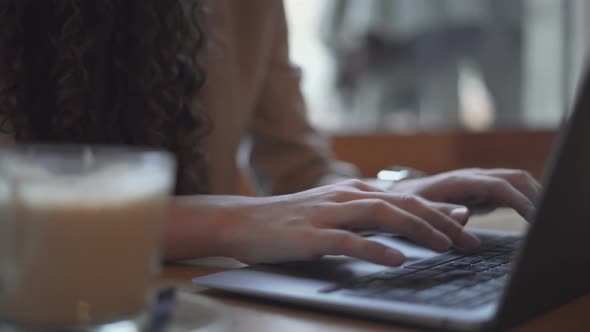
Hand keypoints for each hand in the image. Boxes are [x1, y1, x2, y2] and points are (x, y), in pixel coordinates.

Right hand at [164, 180, 479, 266]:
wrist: (241, 221)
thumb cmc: (287, 223)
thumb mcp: (329, 215)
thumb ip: (362, 219)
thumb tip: (397, 232)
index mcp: (352, 193)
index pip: (405, 198)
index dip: (439, 211)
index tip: (467, 225)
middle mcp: (345, 197)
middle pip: (402, 204)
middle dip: (440, 221)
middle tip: (469, 240)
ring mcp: (328, 214)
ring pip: (382, 215)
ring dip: (417, 230)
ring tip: (445, 246)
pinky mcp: (311, 235)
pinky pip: (349, 241)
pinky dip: (376, 250)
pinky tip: (396, 261)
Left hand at [390, 168, 540, 219]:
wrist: (398, 197)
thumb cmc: (406, 204)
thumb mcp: (417, 210)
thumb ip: (439, 213)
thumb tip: (467, 214)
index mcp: (460, 181)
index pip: (499, 185)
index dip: (520, 199)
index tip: (535, 216)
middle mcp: (473, 178)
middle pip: (514, 178)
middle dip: (534, 194)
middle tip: (547, 219)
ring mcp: (478, 184)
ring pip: (515, 183)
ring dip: (532, 197)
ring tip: (545, 219)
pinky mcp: (480, 193)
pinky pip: (508, 193)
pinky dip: (523, 202)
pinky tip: (532, 218)